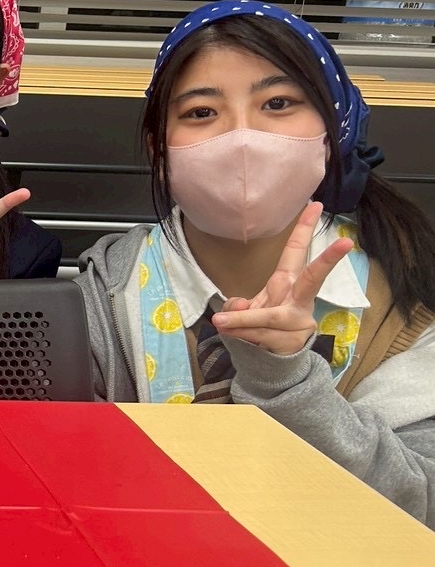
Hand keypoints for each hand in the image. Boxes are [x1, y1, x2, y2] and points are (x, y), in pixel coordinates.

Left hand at [211, 202, 353, 354]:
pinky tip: (232, 335)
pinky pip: (260, 335)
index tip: (315, 204)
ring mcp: (299, 320)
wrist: (275, 362)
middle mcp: (298, 299)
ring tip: (219, 321)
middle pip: (313, 278)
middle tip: (347, 242)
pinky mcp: (292, 341)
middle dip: (327, 261)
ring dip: (241, 320)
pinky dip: (240, 335)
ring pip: (268, 316)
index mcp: (287, 282)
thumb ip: (240, 304)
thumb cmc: (262, 326)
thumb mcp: (247, 308)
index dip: (303, 229)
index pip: (295, 251)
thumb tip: (238, 306)